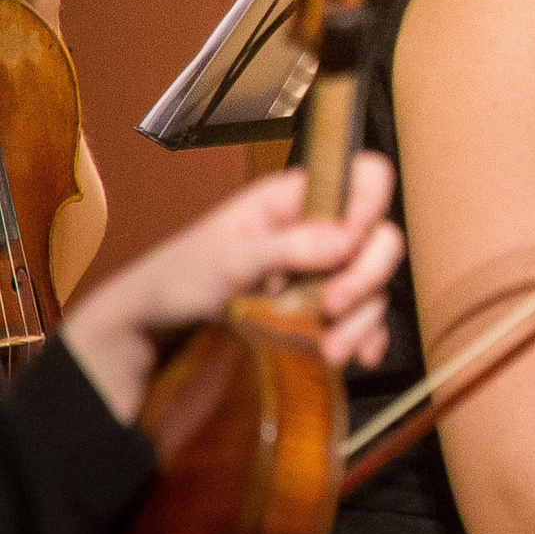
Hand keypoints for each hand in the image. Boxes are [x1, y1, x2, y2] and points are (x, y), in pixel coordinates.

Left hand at [61, 150, 405, 422]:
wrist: (154, 331)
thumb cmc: (179, 279)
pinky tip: (354, 357)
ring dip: (362, 318)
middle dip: (365, 274)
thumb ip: (287, 246)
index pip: (362, 176)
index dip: (369, 203)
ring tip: (330, 348)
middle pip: (380, 235)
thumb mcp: (226, 258)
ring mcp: (324, 273)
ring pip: (375, 284)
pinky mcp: (325, 311)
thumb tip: (346, 237)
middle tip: (331, 304)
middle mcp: (318, 230)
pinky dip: (367, 338)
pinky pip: (367, 320)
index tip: (348, 242)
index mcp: (295, 199)